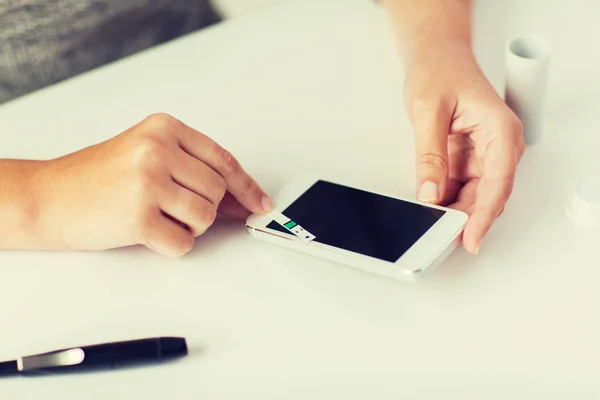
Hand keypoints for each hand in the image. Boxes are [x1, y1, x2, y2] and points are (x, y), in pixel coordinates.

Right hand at [42, 113, 272, 256]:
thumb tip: (242, 200)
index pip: (223, 160)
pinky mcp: (138, 217)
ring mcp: (147, 182)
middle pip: (217, 192)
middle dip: (204, 209)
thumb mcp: (147, 156)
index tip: (260, 204)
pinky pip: (183, 242)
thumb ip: (193, 170)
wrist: (47, 196)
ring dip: (188, 227)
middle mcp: (157, 150)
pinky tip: (148, 232)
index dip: (247, 187)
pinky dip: (173, 245)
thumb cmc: (97, 178)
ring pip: (205, 217)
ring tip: (157, 217)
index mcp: (164, 128)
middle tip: (173, 208)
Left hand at [403, 37, 524, 253]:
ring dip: (456, 212)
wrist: (435, 57)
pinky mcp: (466, 158)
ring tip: (432, 228)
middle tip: (442, 238)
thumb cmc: (439, 71)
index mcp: (500, 129)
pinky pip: (460, 187)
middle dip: (467, 219)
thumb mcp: (427, 111)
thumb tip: (430, 193)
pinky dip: (447, 200)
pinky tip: (431, 210)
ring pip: (475, 195)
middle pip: (488, 194)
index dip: (484, 214)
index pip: (498, 181)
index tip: (470, 238)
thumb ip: (430, 154)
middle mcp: (498, 145)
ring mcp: (483, 154)